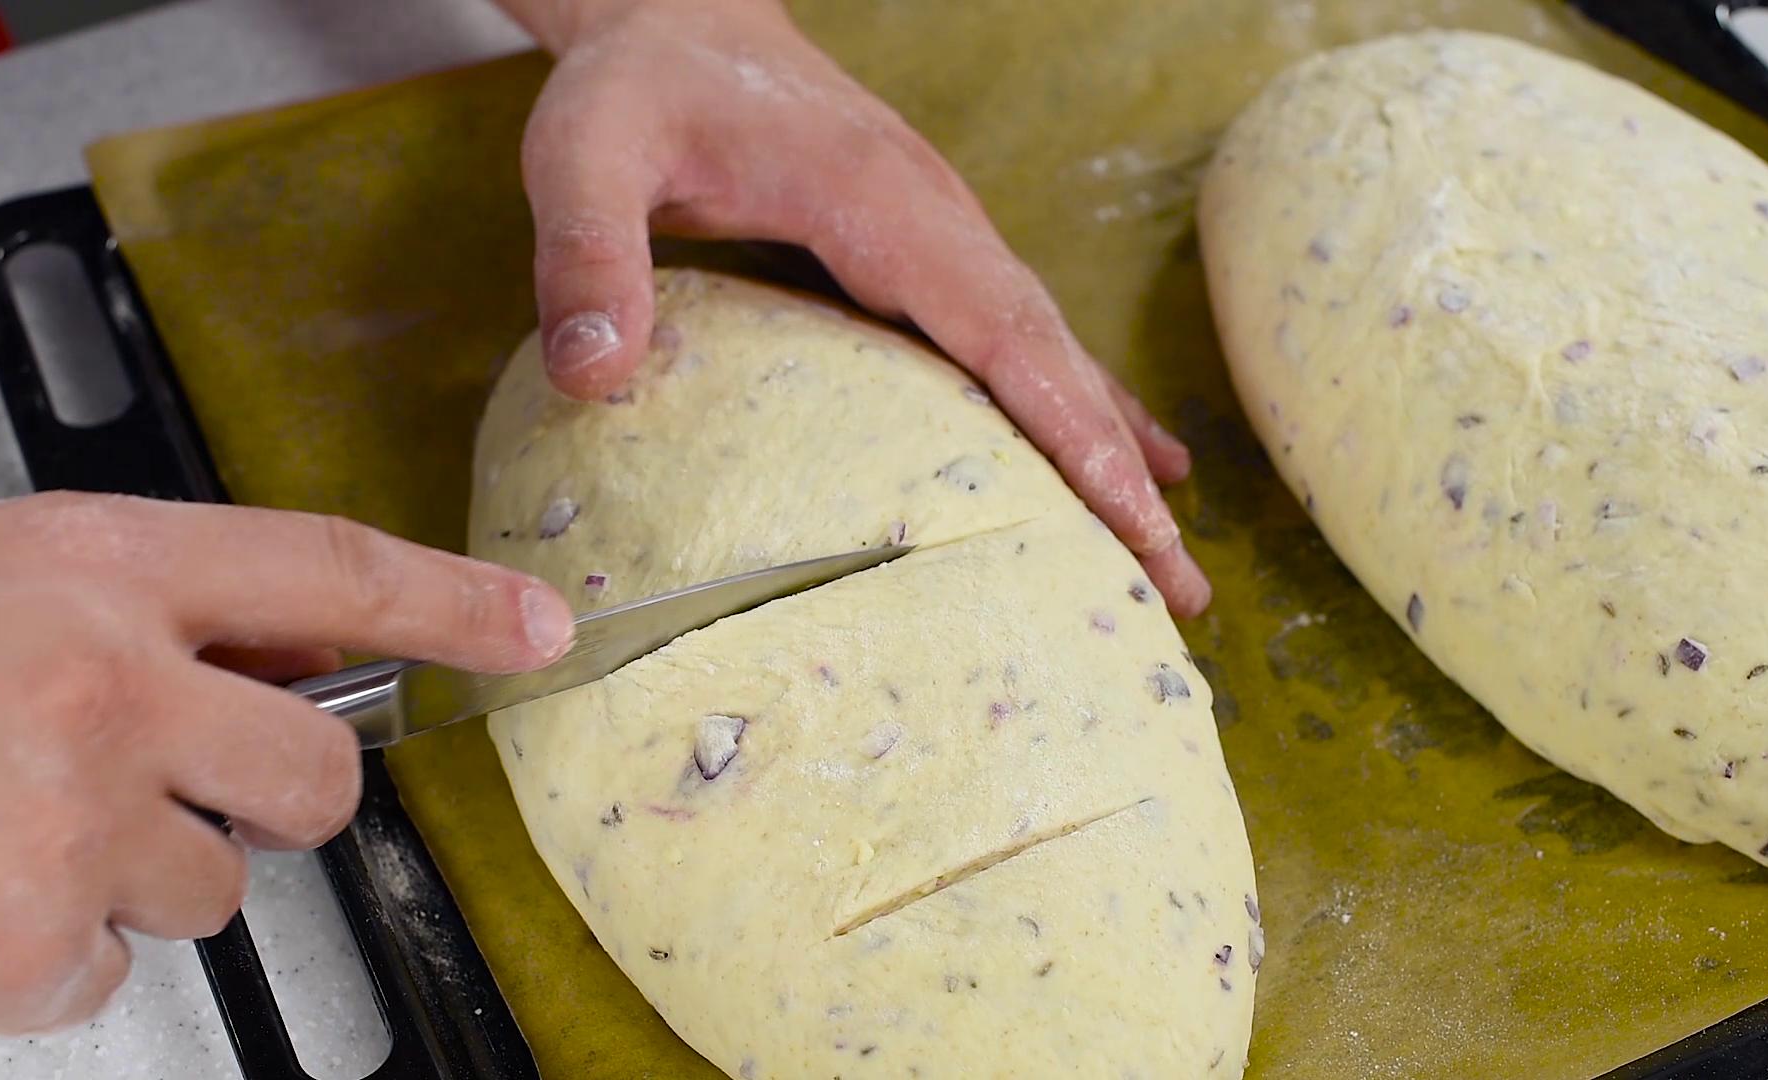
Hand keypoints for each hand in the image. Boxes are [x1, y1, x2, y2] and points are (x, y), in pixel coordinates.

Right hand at [0, 493, 571, 1046]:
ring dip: (134, 875)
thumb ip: (151, 605)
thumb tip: (304, 649)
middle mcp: (102, 690)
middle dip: (279, 796)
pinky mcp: (22, 948)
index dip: (451, 602)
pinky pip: (111, 971)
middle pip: (312, 776)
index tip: (536, 627)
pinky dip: (46, 950)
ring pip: (213, 889)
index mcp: (91, 570)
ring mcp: (67, 826)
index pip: (329, 568)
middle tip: (182, 784)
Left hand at [497, 0, 1210, 614]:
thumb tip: (595, 378)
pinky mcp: (927, 257)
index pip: (1004, 334)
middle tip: (1182, 587)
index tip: (1140, 521)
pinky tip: (1126, 458)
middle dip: (1123, 475)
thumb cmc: (638, 88)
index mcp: (881, 204)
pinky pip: (1018, 344)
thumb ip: (587, 253)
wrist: (681, 21)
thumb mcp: (585, 153)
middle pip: (1056, 360)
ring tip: (1168, 555)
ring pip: (1051, 356)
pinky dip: (1076, 407)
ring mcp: (944, 238)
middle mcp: (940, 223)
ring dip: (1114, 453)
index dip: (1076, 432)